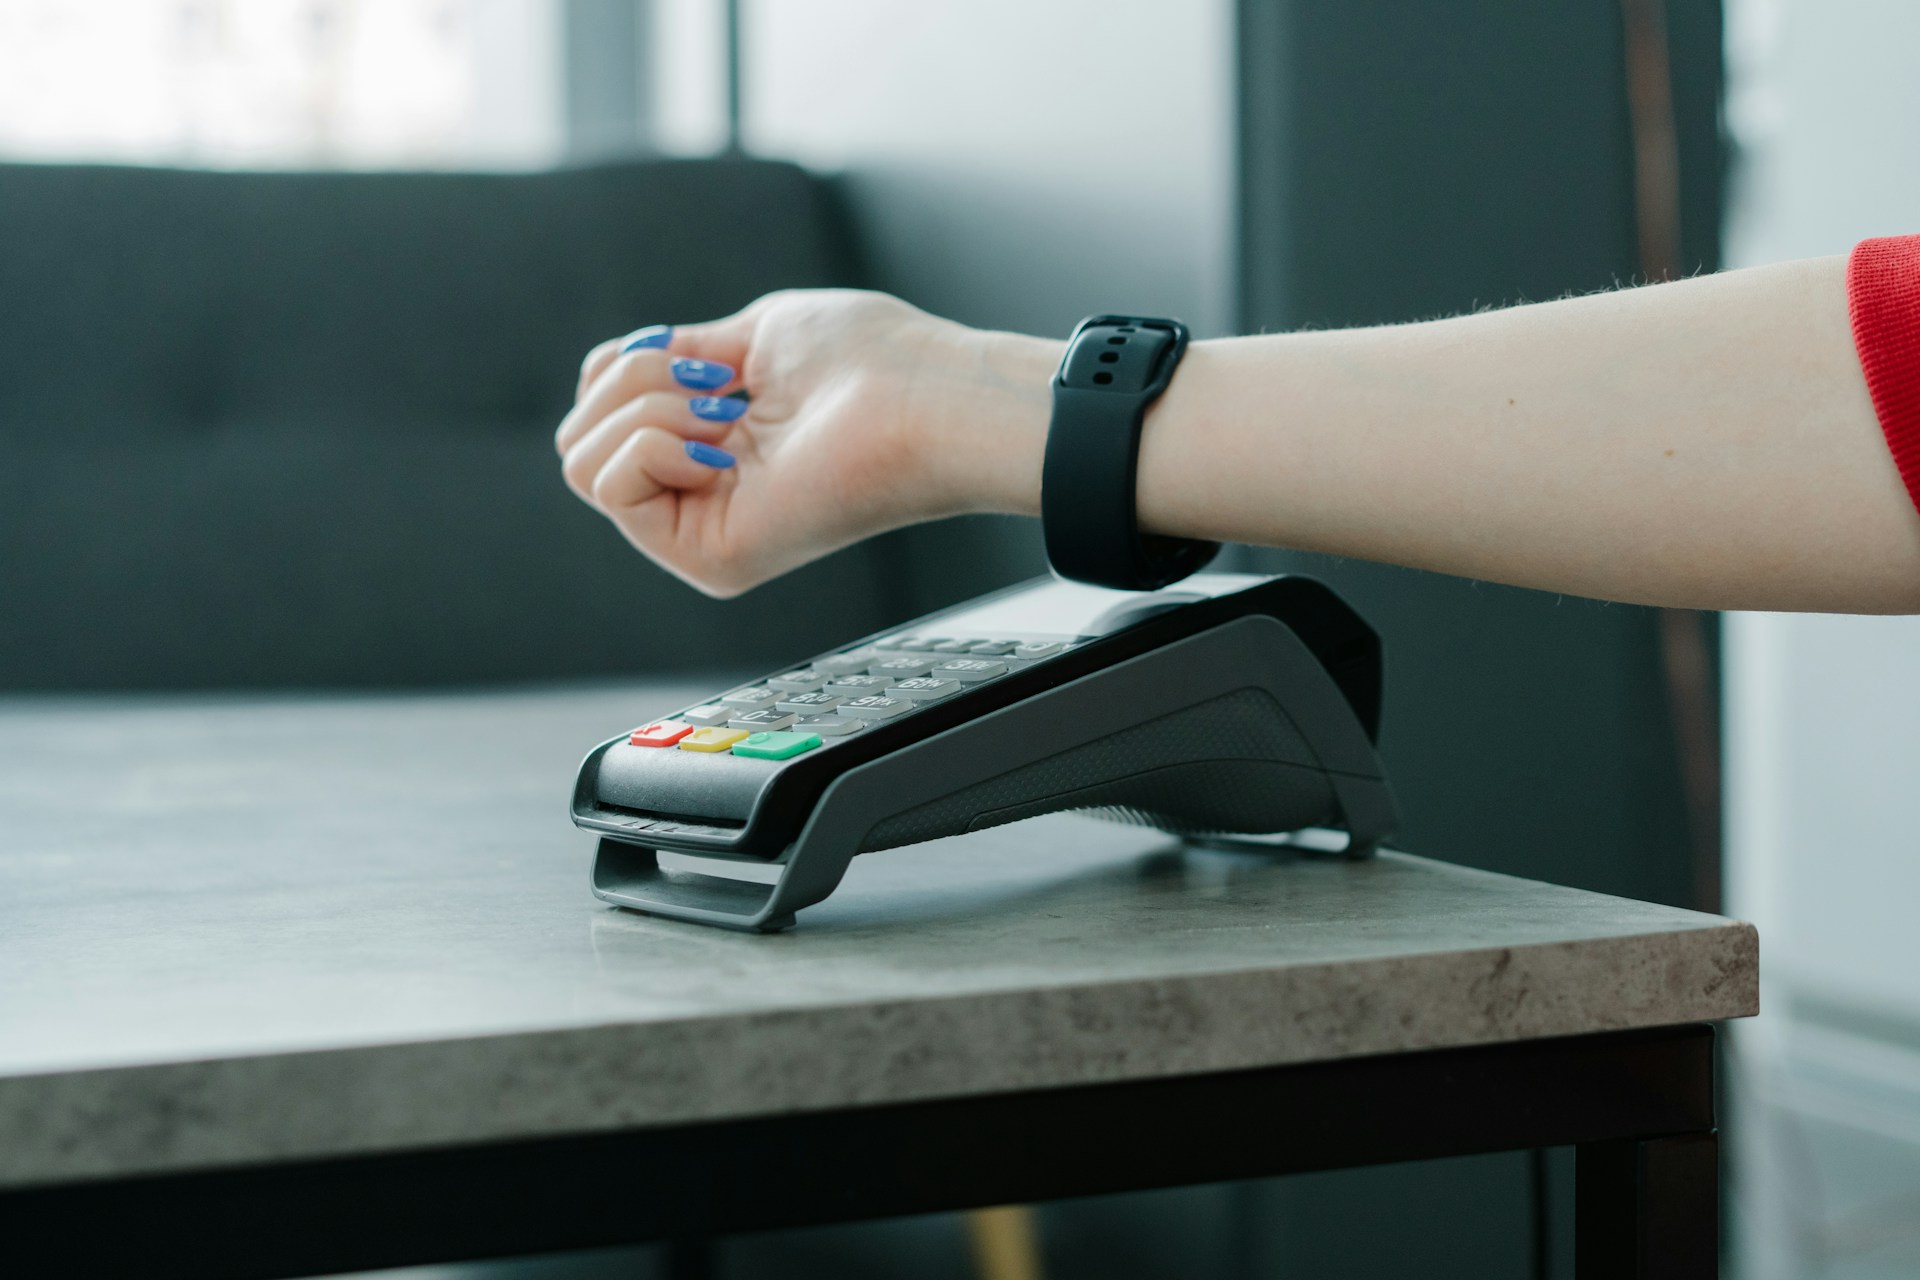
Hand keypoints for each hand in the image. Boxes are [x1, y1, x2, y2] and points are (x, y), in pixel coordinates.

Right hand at [555, 290, 1057, 596]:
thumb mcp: (750, 336)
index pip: (599, 411)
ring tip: (730, 414)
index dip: (629, 363)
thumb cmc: (871, 360)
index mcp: (709, 451)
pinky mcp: (710, 559)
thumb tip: (617, 368)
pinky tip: (725, 446)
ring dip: (646, 408)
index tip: (716, 359)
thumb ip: (681, 356)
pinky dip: (654, 442)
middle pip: (577, 440)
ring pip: (582, 461)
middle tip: (722, 387)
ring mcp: (703, 533)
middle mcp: (701, 498)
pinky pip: (610, 486)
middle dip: (630, 383)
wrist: (926, 396)